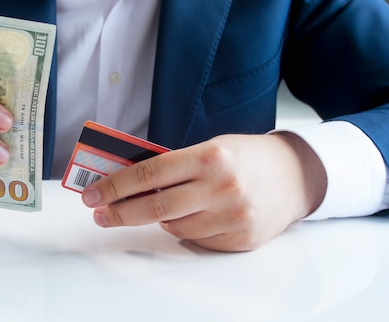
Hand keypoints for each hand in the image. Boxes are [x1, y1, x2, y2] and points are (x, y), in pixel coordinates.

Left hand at [81, 133, 326, 251]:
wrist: (296, 175)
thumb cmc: (246, 157)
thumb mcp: (210, 148)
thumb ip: (173, 166)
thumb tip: (128, 183)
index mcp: (210, 156)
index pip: (148, 173)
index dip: (114, 186)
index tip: (92, 194)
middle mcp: (221, 187)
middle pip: (155, 207)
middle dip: (120, 212)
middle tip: (100, 214)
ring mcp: (233, 216)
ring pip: (174, 227)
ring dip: (161, 218)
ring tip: (171, 205)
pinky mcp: (241, 239)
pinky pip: (196, 240)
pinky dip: (188, 229)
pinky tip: (199, 215)